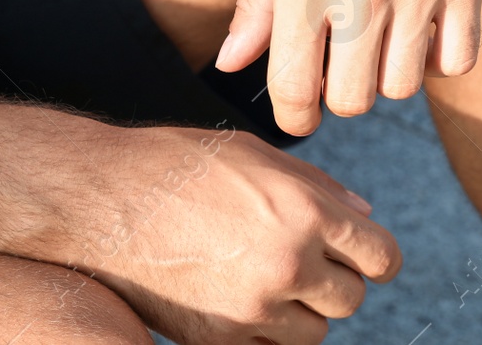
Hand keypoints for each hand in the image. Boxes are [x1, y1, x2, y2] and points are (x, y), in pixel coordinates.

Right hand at [71, 125, 400, 344]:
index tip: (361, 257)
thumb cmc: (177, 165)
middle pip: (351, 298)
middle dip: (333, 280)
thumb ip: (316, 185)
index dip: (375, 257)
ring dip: (300, 309)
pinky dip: (264, 330)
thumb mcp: (254, 155)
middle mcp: (288, 263)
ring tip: (260, 274)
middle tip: (299, 258)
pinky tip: (236, 295)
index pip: (380, 256)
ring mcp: (253, 308)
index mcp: (303, 211)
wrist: (101, 201)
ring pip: (314, 331)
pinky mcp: (220, 340)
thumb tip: (365, 215)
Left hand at [215, 0, 481, 133]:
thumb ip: (256, 0)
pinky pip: (458, 60)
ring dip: (385, 74)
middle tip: (335, 65)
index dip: (291, 115)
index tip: (295, 113)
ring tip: (375, 37)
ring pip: (404, 86)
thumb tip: (230, 62)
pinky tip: (418, 28)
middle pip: (352, 98)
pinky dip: (436, 59)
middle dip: (337, 94)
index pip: (294, 85)